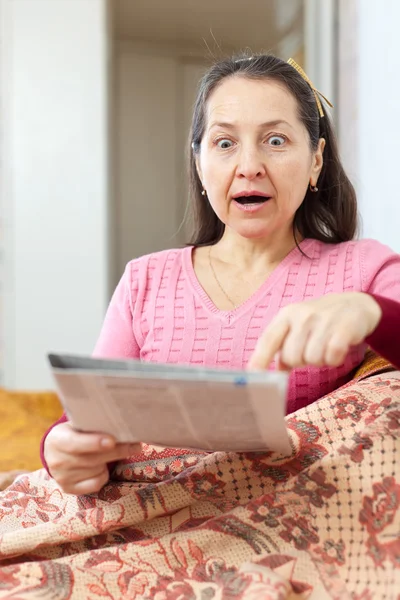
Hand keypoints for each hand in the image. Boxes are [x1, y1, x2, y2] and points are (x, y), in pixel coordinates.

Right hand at [44, 422, 140, 494]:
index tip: (112, 441)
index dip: (94, 443)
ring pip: (96, 471)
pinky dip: (103, 475)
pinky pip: (96, 484)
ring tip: (110, 452)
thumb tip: (121, 421)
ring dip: (109, 462)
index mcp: (56, 439)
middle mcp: (56, 460)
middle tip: (135, 445)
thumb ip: (93, 424)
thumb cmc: (74, 433)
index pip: (75, 443)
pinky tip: (101, 466)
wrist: (57, 451)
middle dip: (116, 451)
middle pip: (91, 459)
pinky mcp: (69, 489)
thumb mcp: (77, 424)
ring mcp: (62, 477)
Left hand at [248, 292, 381, 370]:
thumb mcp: (297, 328)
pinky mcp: (344, 327)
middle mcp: (302, 315)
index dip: (260, 359)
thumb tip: (272, 371)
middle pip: (292, 357)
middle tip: (312, 350)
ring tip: (326, 347)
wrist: (354, 304)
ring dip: (320, 361)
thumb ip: (283, 347)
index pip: (269, 339)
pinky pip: (332, 357)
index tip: (254, 375)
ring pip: (312, 360)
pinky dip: (334, 360)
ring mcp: (323, 320)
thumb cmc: (319, 321)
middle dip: (301, 361)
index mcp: (286, 315)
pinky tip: (338, 351)